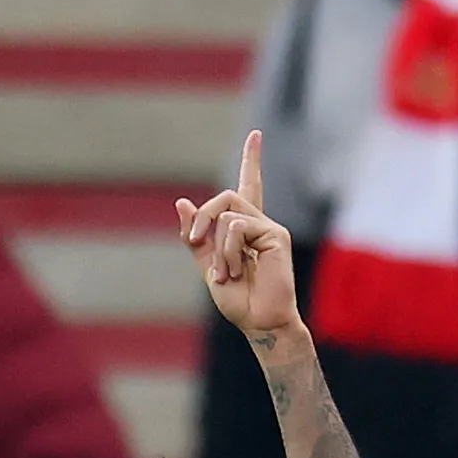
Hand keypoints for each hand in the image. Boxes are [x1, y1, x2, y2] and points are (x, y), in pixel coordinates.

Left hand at [179, 131, 302, 345]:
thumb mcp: (208, 266)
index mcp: (245, 228)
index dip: (252, 160)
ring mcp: (269, 228)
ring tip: (227, 274)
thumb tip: (182, 202)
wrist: (258, 322)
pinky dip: (229, 250)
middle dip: (202, 219)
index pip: (249, 185)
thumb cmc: (238, 300)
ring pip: (227, 214)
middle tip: (194, 242)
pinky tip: (238, 270)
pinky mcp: (276, 235)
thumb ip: (196, 236)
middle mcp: (260, 223)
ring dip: (217, 247)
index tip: (256, 134)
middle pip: (225, 197)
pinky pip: (237, 227)